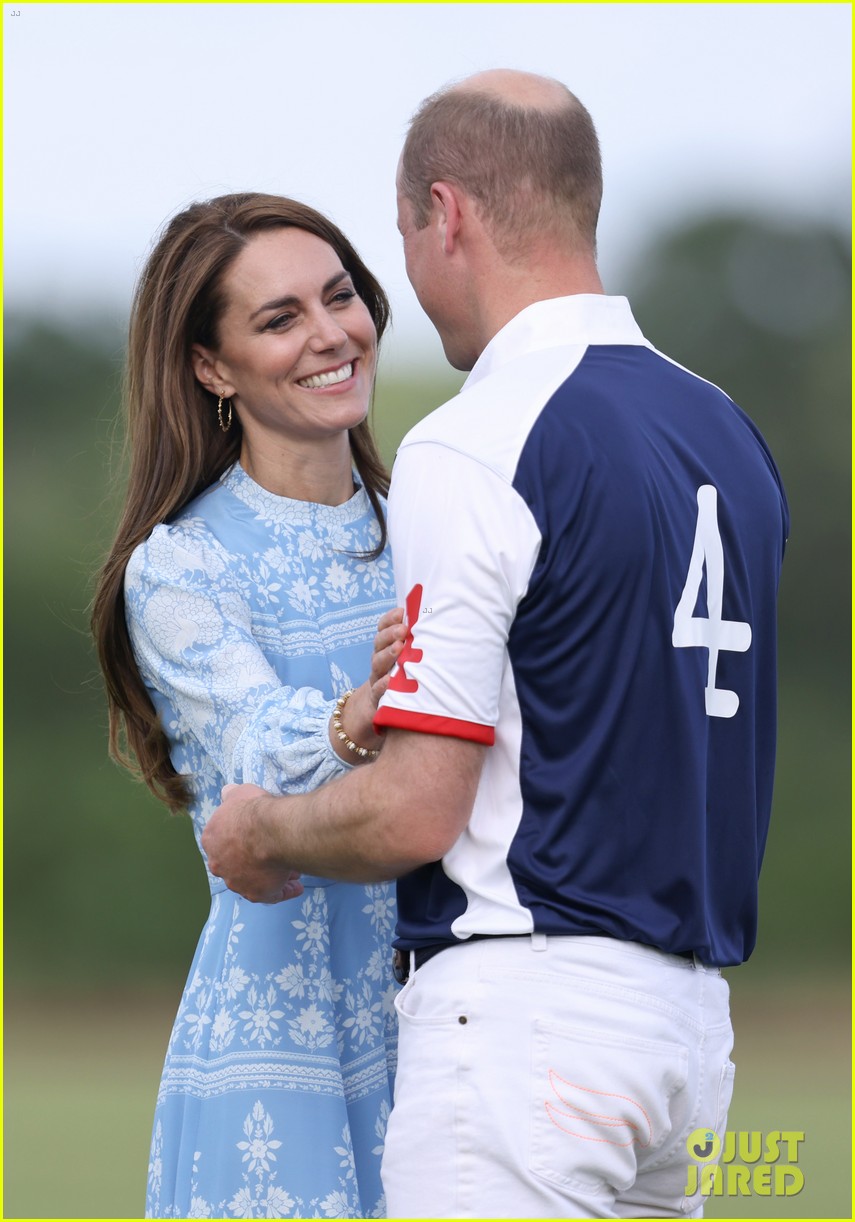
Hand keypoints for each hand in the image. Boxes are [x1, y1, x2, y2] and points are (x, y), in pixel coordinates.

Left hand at [202, 784, 303, 903]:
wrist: (269, 830)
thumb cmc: (253, 810)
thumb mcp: (239, 792)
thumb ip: (231, 794)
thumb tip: (228, 792)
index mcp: (212, 840)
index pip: (224, 842)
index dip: (242, 839)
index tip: (257, 836)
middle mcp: (220, 864)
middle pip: (238, 865)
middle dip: (255, 860)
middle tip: (274, 854)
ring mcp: (236, 882)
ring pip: (255, 881)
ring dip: (271, 876)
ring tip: (292, 871)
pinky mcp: (256, 894)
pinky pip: (272, 895)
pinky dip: (285, 890)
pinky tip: (296, 886)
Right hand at [329, 607, 405, 760]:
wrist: (379, 713)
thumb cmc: (402, 683)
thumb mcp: (407, 662)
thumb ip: (416, 645)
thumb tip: (439, 621)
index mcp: (386, 649)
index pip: (383, 629)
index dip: (389, 619)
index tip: (402, 611)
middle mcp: (380, 662)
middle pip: (379, 644)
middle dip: (390, 634)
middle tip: (403, 628)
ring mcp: (376, 680)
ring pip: (377, 664)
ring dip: (388, 654)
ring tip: (399, 647)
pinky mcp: (377, 700)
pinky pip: (378, 691)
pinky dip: (383, 686)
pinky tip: (389, 681)